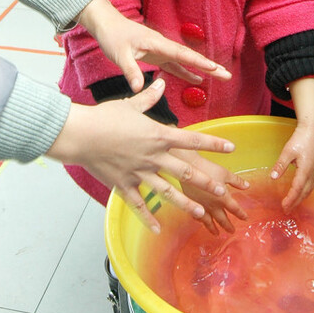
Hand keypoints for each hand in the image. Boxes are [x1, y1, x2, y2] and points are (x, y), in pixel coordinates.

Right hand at [47, 79, 239, 231]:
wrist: (82, 135)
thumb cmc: (105, 117)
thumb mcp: (130, 105)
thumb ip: (149, 98)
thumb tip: (161, 83)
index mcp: (158, 136)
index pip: (192, 140)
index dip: (213, 143)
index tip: (231, 147)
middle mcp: (153, 157)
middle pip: (186, 172)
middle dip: (206, 182)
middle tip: (221, 192)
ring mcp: (140, 173)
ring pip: (167, 192)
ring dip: (185, 204)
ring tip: (200, 214)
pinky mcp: (125, 185)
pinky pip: (139, 205)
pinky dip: (148, 218)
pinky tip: (158, 229)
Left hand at [78, 0, 230, 91]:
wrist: (107, 24)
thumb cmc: (113, 37)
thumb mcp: (119, 55)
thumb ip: (130, 70)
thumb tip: (139, 88)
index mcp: (157, 43)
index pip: (182, 54)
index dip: (198, 62)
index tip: (214, 68)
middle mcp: (163, 45)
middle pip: (190, 57)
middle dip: (209, 65)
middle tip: (227, 75)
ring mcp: (161, 50)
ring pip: (186, 61)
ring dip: (202, 69)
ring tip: (220, 77)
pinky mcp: (157, 55)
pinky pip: (175, 65)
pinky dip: (186, 72)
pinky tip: (196, 80)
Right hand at [174, 148, 249, 234]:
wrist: (188, 166)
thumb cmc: (208, 167)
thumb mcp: (226, 173)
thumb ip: (237, 182)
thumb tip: (247, 186)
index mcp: (224, 198)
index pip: (235, 209)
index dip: (241, 214)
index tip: (245, 218)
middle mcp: (213, 205)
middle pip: (222, 219)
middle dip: (228, 226)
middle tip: (232, 231)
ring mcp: (201, 206)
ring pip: (209, 221)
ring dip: (213, 228)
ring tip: (216, 234)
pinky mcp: (192, 203)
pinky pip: (196, 216)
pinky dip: (200, 220)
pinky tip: (201, 221)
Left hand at [271, 121, 313, 211]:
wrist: (313, 130)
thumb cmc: (300, 139)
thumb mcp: (288, 152)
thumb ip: (281, 165)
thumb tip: (273, 178)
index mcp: (305, 170)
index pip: (297, 189)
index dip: (290, 199)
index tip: (284, 207)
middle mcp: (312, 173)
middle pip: (304, 192)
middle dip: (295, 202)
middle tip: (287, 211)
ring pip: (309, 189)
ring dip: (301, 198)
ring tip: (293, 205)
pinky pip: (312, 184)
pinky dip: (306, 192)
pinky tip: (302, 193)